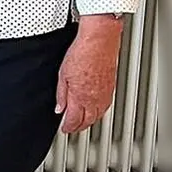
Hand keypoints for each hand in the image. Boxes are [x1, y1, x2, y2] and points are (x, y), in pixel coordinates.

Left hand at [56, 14, 123, 133]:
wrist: (99, 43)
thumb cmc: (81, 54)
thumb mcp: (62, 75)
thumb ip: (61, 94)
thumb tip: (60, 108)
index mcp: (80, 96)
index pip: (74, 119)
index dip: (68, 127)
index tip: (64, 129)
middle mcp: (95, 98)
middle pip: (87, 120)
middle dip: (79, 127)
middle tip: (71, 128)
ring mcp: (105, 94)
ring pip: (97, 115)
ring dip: (89, 121)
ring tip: (81, 122)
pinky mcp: (111, 88)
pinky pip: (105, 106)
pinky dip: (98, 112)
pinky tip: (94, 110)